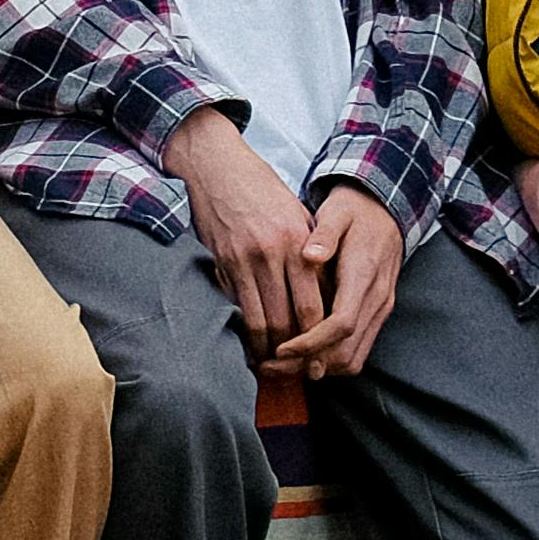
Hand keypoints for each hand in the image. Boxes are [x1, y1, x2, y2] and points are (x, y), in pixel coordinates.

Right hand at [169, 107, 311, 351]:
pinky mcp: (222, 262)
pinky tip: (250, 344)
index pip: (314, 306)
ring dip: (268, 349)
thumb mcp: (296, 216)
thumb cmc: (261, 190)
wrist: (217, 166)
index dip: (318, 339)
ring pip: (262, 320)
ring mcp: (245, 260)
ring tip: (273, 365)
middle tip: (300, 373)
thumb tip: (321, 296)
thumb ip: (309, 254)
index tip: (320, 359)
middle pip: (290, 320)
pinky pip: (238, 307)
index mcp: (298, 243)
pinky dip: (245, 331)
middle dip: (296, 353)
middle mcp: (274, 254)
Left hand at [271, 186, 405, 379]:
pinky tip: (302, 356)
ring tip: (280, 366)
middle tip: (269, 366)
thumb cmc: (354, 213)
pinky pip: (356, 352)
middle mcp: (377, 299)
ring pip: (353, 358)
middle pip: (346, 352)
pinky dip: (329, 361)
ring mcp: (379, 311)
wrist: (386, 212)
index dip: (311, 342)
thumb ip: (324, 234)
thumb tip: (309, 255)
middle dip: (306, 364)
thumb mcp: (336, 213)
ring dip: (317, 368)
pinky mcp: (376, 316)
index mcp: (365, 275)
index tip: (281, 349)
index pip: (341, 323)